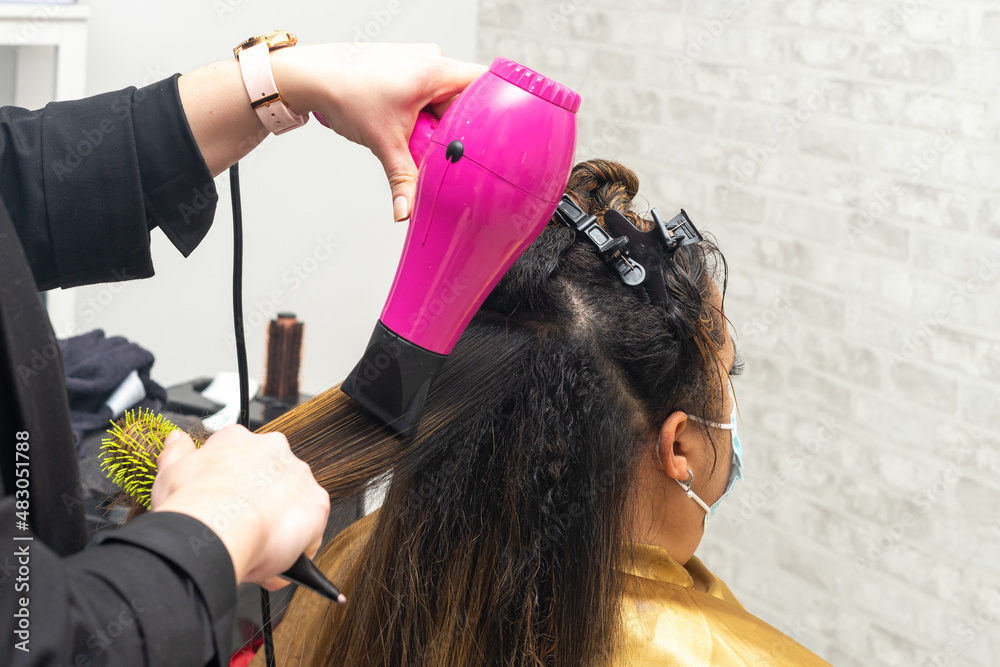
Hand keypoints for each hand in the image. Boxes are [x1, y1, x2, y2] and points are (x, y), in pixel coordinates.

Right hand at [150, 426, 329, 589]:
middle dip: (261, 503)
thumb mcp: (171, 472)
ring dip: (280, 523)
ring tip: (256, 548)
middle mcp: (273, 450)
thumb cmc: (192, 506)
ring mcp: (299, 475)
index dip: (235, 486)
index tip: (228, 504)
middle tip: (242, 528)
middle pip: (273, 478)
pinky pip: (311, 530)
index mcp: (238, 440)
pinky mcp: (317, 503)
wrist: (215, 529)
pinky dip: (297, 549)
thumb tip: (177, 439)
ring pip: (294, 502)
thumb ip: (177, 452)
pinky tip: (275, 561)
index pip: (244, 458)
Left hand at [272, 43, 485, 220]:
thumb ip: (402, 180)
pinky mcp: (407, 71)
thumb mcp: (383, 142)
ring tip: (425, 140)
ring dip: (440, 123)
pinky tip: (413, 129)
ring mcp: (419, 63)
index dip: (500, 107)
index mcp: (436, 69)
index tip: (504, 133)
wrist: (312, 77)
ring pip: (447, 100)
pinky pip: (430, 96)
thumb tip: (408, 210)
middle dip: (461, 128)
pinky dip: (426, 116)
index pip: (488, 82)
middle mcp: (433, 61)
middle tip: (454, 151)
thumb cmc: (344, 92)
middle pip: (467, 99)